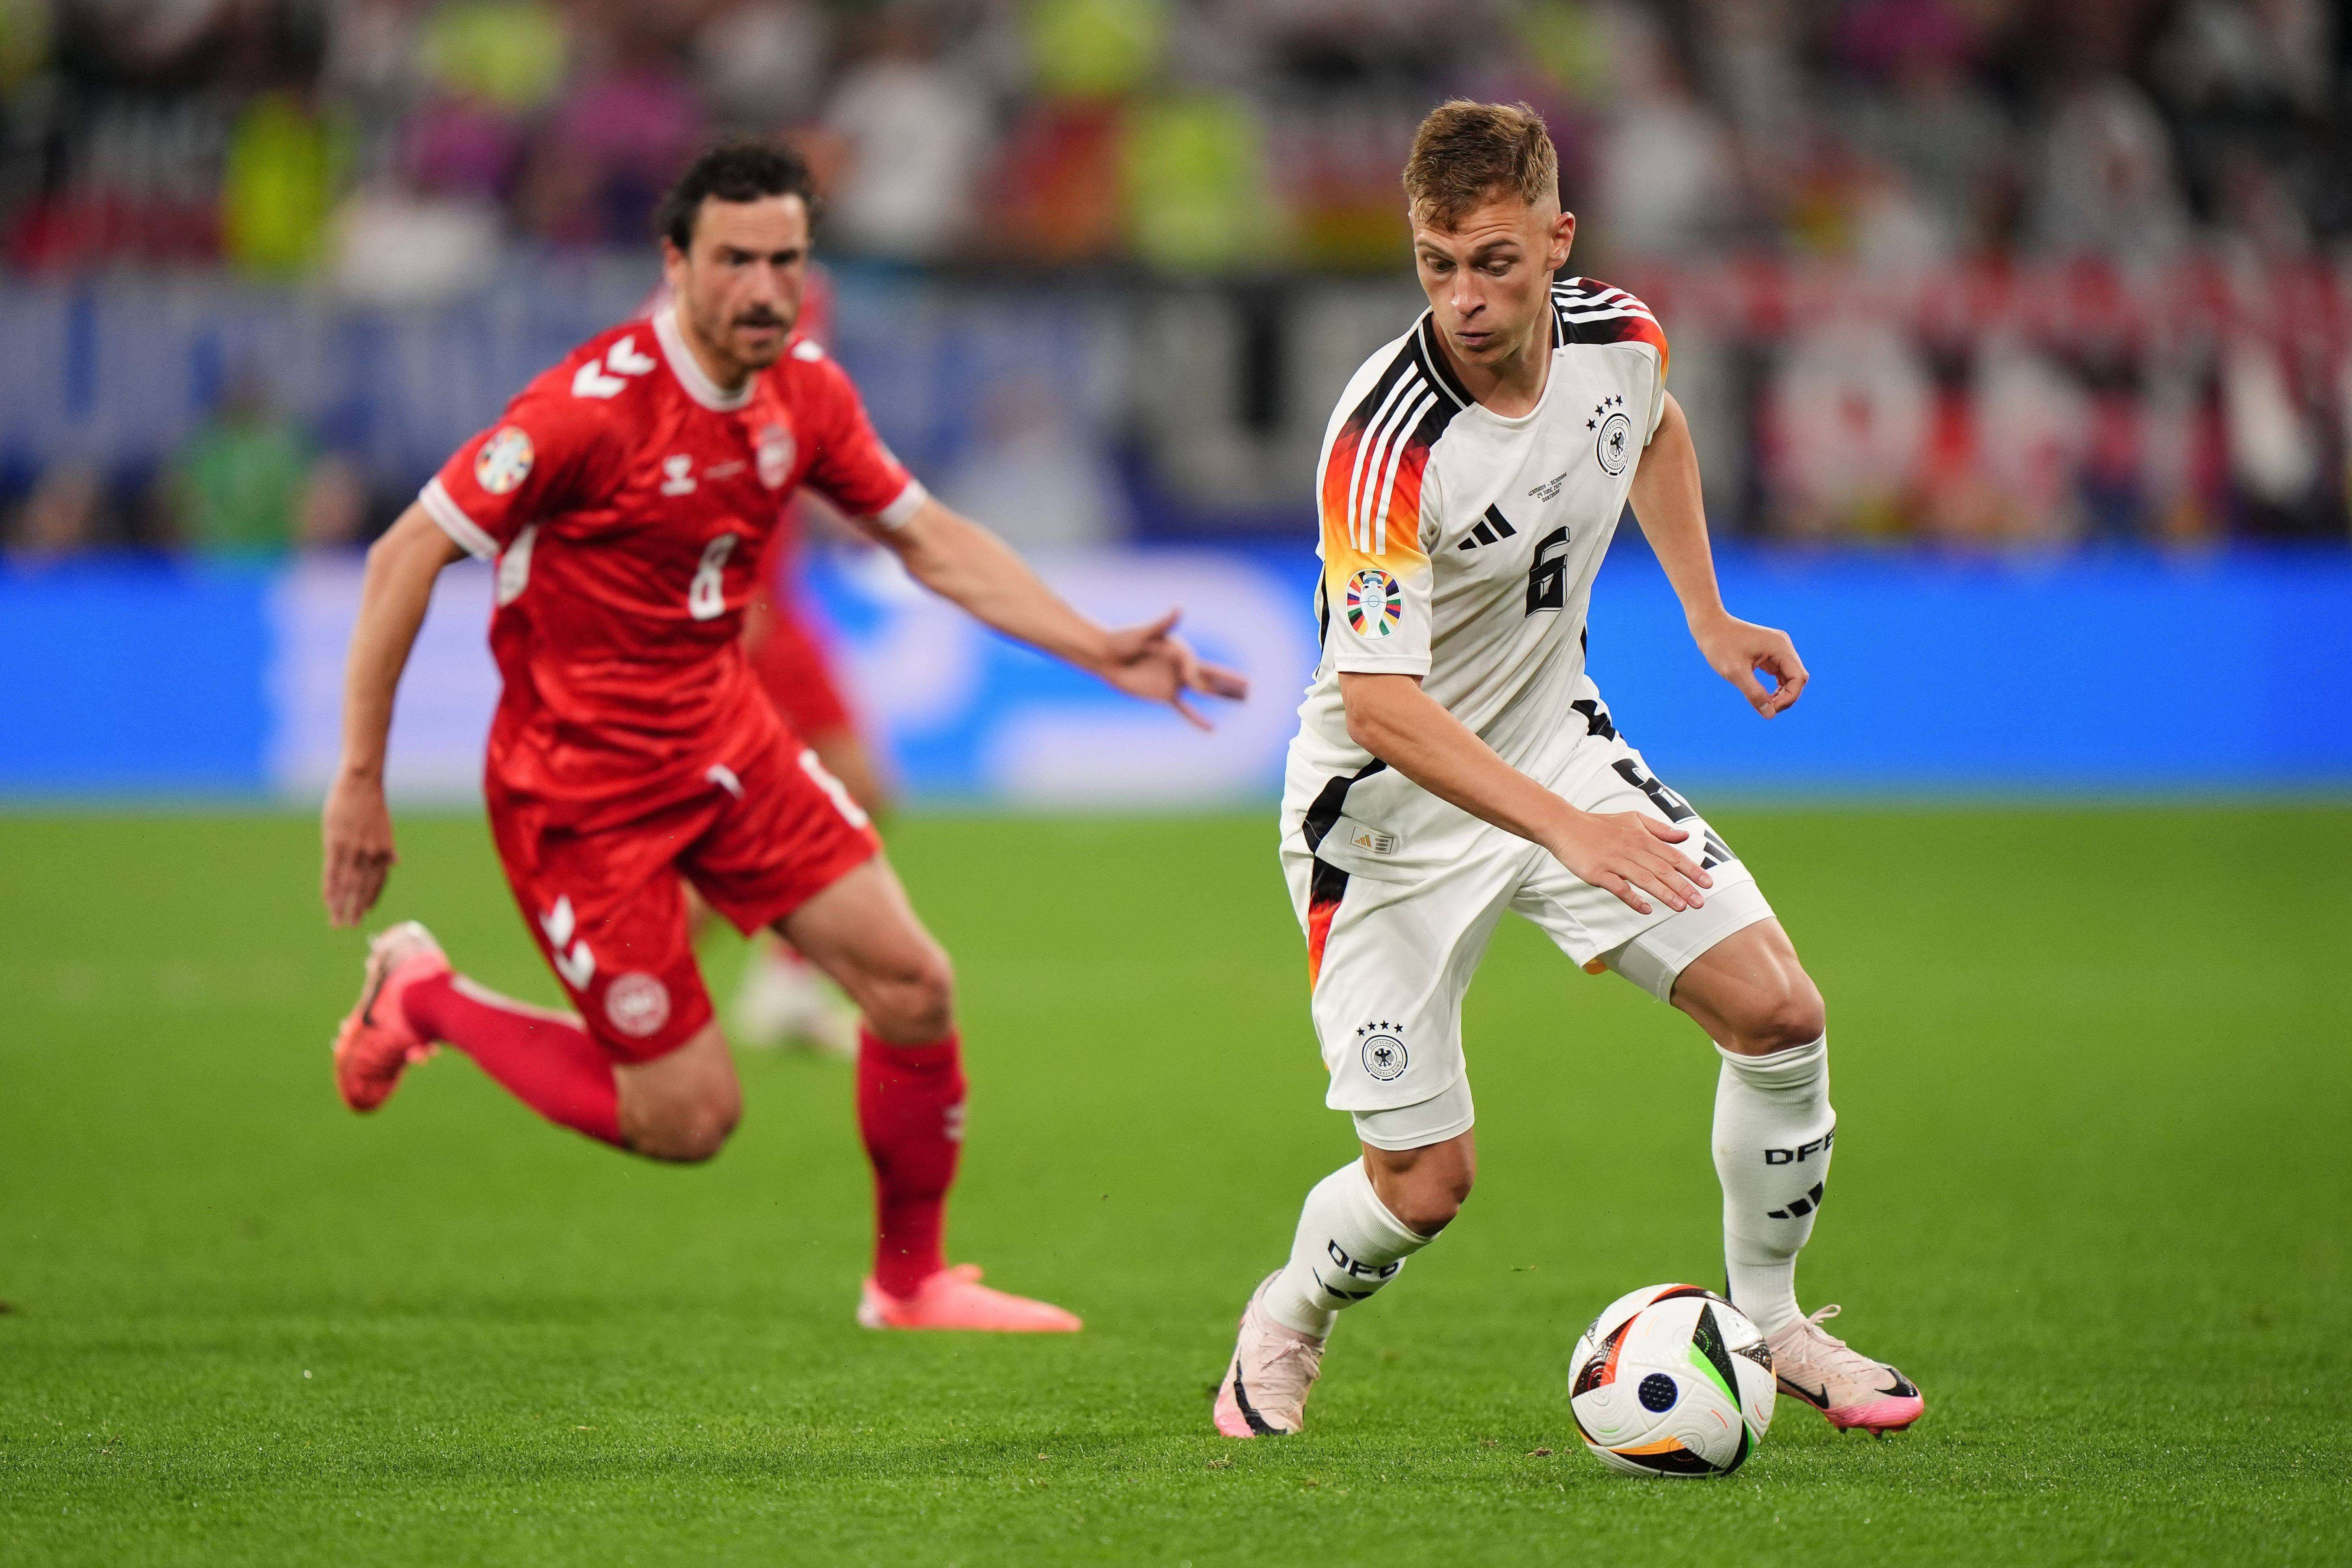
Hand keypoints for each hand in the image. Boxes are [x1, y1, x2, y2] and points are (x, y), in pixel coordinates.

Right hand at [322, 770, 396, 927]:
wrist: (362, 784)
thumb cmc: (371, 805)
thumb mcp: (385, 829)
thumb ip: (387, 849)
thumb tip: (395, 862)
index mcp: (384, 851)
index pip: (378, 882)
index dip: (371, 898)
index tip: (366, 913)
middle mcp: (372, 855)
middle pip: (362, 888)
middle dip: (356, 909)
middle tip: (350, 927)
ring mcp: (354, 850)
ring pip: (346, 885)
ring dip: (341, 905)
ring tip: (336, 921)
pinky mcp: (336, 844)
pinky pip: (332, 872)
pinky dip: (330, 888)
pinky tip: (327, 901)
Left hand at [1093, 608, 1249, 729]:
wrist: (1106, 656)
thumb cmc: (1123, 639)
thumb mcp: (1143, 632)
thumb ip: (1162, 625)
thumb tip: (1179, 609)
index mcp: (1180, 650)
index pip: (1193, 665)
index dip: (1191, 672)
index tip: (1188, 677)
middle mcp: (1182, 667)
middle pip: (1212, 677)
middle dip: (1232, 683)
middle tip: (1253, 687)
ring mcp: (1176, 682)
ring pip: (1205, 691)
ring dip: (1224, 697)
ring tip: (1245, 700)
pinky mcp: (1165, 695)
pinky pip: (1185, 709)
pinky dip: (1197, 719)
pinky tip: (1212, 729)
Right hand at [1547, 808, 1710, 916]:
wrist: (1565, 825)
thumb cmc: (1600, 825)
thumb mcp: (1633, 819)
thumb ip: (1660, 829)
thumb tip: (1685, 835)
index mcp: (1641, 837)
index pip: (1672, 855)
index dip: (1691, 870)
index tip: (1708, 883)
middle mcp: (1631, 849)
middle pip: (1662, 869)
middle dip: (1683, 887)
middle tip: (1700, 903)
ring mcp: (1614, 861)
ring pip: (1644, 879)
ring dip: (1664, 894)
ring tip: (1681, 907)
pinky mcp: (1597, 872)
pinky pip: (1618, 887)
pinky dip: (1632, 898)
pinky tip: (1645, 909)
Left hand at [1691, 611, 1806, 717]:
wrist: (1709, 626)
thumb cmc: (1720, 645)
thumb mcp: (1735, 672)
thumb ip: (1754, 693)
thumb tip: (1770, 715)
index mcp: (1780, 647)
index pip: (1798, 678)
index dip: (1789, 698)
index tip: (1770, 709)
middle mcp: (1783, 645)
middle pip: (1797, 677)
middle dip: (1787, 696)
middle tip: (1768, 709)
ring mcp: (1777, 648)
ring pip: (1790, 676)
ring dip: (1783, 693)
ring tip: (1766, 704)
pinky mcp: (1769, 652)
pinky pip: (1780, 672)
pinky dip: (1776, 686)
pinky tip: (1766, 696)